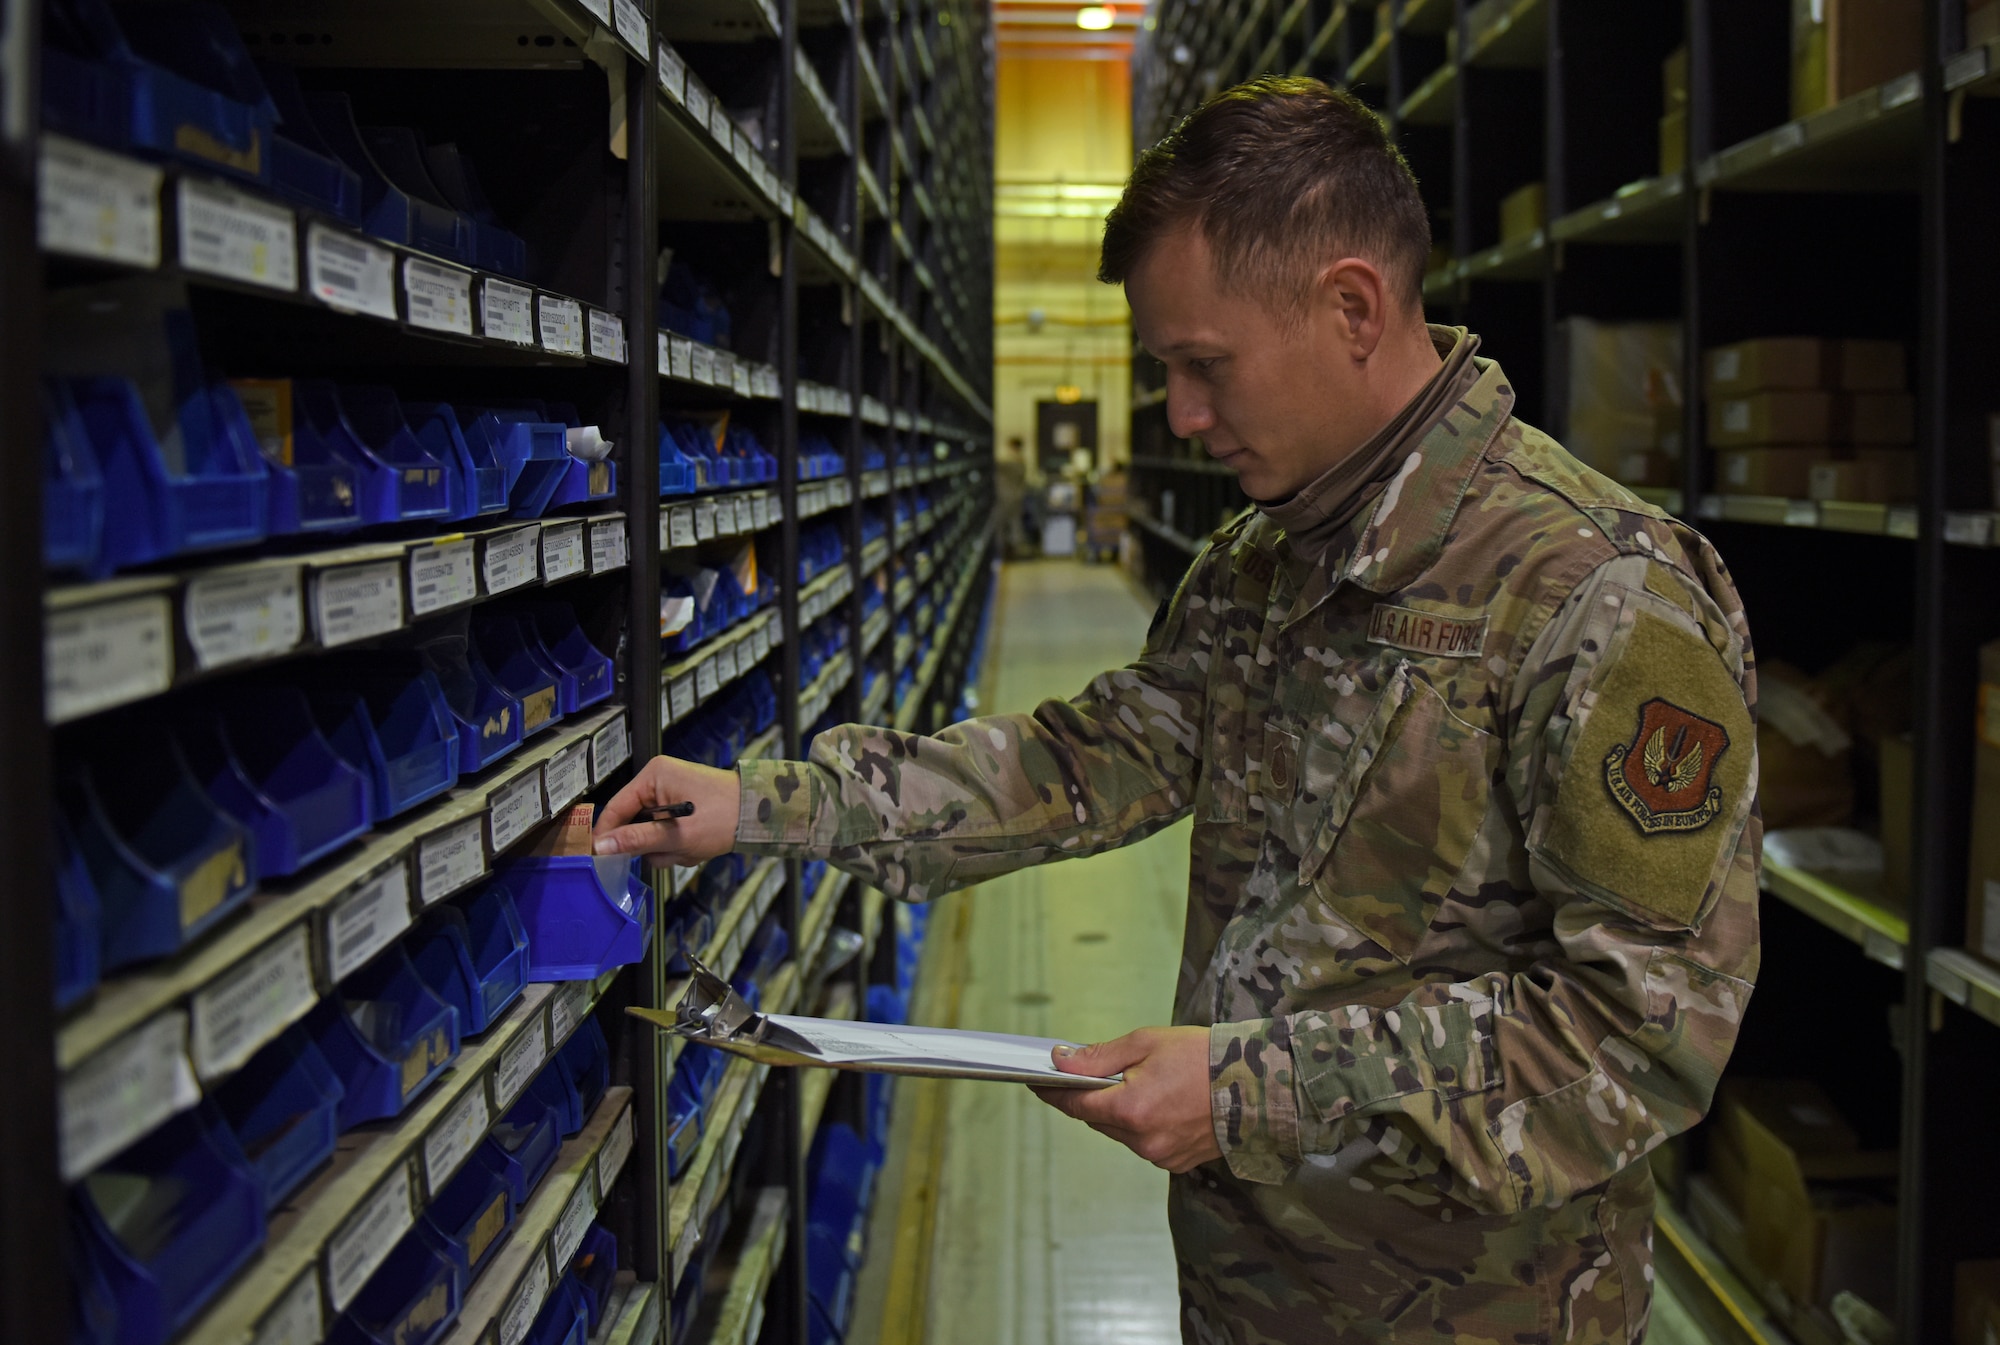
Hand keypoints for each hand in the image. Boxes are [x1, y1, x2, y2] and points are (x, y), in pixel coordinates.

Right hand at [592, 755, 741, 864]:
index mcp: (653, 776)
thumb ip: (636, 840)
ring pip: (652, 832)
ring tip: (691, 848)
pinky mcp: (683, 806)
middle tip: (674, 851)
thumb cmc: (721, 818)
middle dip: (653, 844)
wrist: (762, 816)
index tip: (599, 859)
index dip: (607, 835)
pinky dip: (679, 845)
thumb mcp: (675, 834)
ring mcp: (672, 793)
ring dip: (669, 848)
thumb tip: (601, 847)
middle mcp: (659, 780)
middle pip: (634, 822)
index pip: (616, 808)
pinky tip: (697, 846)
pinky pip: (668, 832)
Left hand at [1031, 1026, 1222, 1173]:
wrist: (1258, 1085)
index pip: (1076, 1105)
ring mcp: (1160, 1155)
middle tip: (1096, 1072)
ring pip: (1121, 1133)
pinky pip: (1144, 1143)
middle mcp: (1142, 1140)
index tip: (1038, 1082)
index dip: (1053, 1093)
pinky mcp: (1176, 1163)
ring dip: (1120, 1112)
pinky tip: (1161, 1103)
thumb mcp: (1147, 1043)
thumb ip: (1100, 1056)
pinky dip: (1142, 1125)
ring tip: (1141, 1084)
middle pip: (1098, 1120)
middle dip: (1093, 1097)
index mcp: (1131, 1108)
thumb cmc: (1205, 1057)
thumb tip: (1061, 1061)